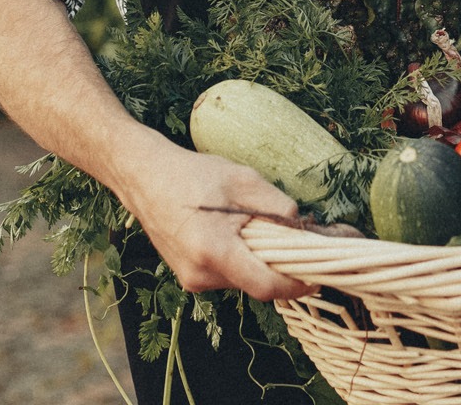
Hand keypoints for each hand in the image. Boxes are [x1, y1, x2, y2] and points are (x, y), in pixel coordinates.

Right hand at [113, 129, 316, 302]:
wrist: (142, 176)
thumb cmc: (191, 174)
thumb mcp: (243, 179)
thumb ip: (278, 207)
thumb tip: (306, 231)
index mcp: (214, 251)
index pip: (267, 286)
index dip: (297, 285)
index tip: (319, 275)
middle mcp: (200, 273)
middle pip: (256, 284)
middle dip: (277, 265)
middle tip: (289, 239)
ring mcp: (191, 279)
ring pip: (241, 279)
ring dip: (255, 259)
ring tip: (249, 226)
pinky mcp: (187, 276)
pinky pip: (225, 274)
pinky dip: (237, 258)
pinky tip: (229, 231)